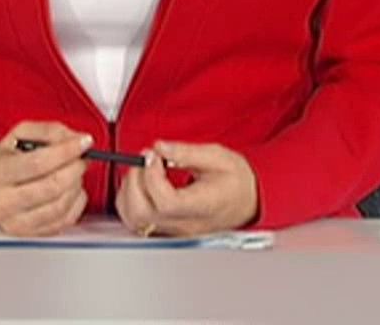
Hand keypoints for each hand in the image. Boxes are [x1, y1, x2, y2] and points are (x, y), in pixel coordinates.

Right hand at [0, 121, 90, 235]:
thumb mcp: (15, 137)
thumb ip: (47, 131)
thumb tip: (74, 138)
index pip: (38, 163)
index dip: (66, 151)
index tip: (84, 142)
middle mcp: (4, 202)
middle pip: (52, 186)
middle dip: (75, 168)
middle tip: (82, 157)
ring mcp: (16, 222)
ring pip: (61, 205)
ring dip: (77, 185)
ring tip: (74, 172)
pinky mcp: (30, 234)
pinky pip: (65, 221)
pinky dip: (76, 203)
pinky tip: (71, 190)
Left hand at [116, 141, 258, 237]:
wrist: (249, 201)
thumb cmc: (237, 182)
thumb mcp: (218, 157)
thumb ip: (186, 151)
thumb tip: (159, 147)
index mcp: (203, 206)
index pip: (166, 202)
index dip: (152, 176)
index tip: (153, 156)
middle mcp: (186, 224)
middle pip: (143, 215)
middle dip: (135, 182)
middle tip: (145, 161)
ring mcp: (176, 232)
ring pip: (135, 221)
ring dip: (129, 192)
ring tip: (144, 172)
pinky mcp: (168, 231)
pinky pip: (137, 223)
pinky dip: (131, 202)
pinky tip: (142, 186)